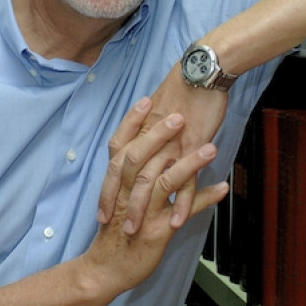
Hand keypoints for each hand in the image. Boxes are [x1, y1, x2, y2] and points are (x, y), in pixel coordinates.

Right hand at [86, 99, 227, 292]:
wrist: (106, 270)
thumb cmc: (115, 232)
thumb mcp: (120, 198)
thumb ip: (132, 174)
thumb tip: (150, 148)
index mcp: (116, 182)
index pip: (120, 145)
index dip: (132, 122)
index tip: (148, 100)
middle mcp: (126, 193)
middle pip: (139, 156)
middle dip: (159, 135)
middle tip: (180, 115)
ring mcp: (142, 212)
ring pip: (163, 182)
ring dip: (189, 163)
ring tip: (211, 148)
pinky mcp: (157, 231)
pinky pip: (182, 212)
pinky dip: (203, 199)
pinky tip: (222, 188)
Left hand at [97, 65, 227, 234]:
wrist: (201, 73)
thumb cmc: (182, 89)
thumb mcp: (159, 109)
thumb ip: (148, 130)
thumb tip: (142, 141)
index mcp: (139, 131)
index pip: (116, 164)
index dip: (108, 188)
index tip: (104, 211)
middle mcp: (150, 140)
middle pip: (129, 177)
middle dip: (122, 206)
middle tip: (118, 229)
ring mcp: (170, 146)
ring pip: (152, 182)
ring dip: (145, 210)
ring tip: (141, 231)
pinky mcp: (191, 148)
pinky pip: (185, 181)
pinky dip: (180, 204)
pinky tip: (176, 221)